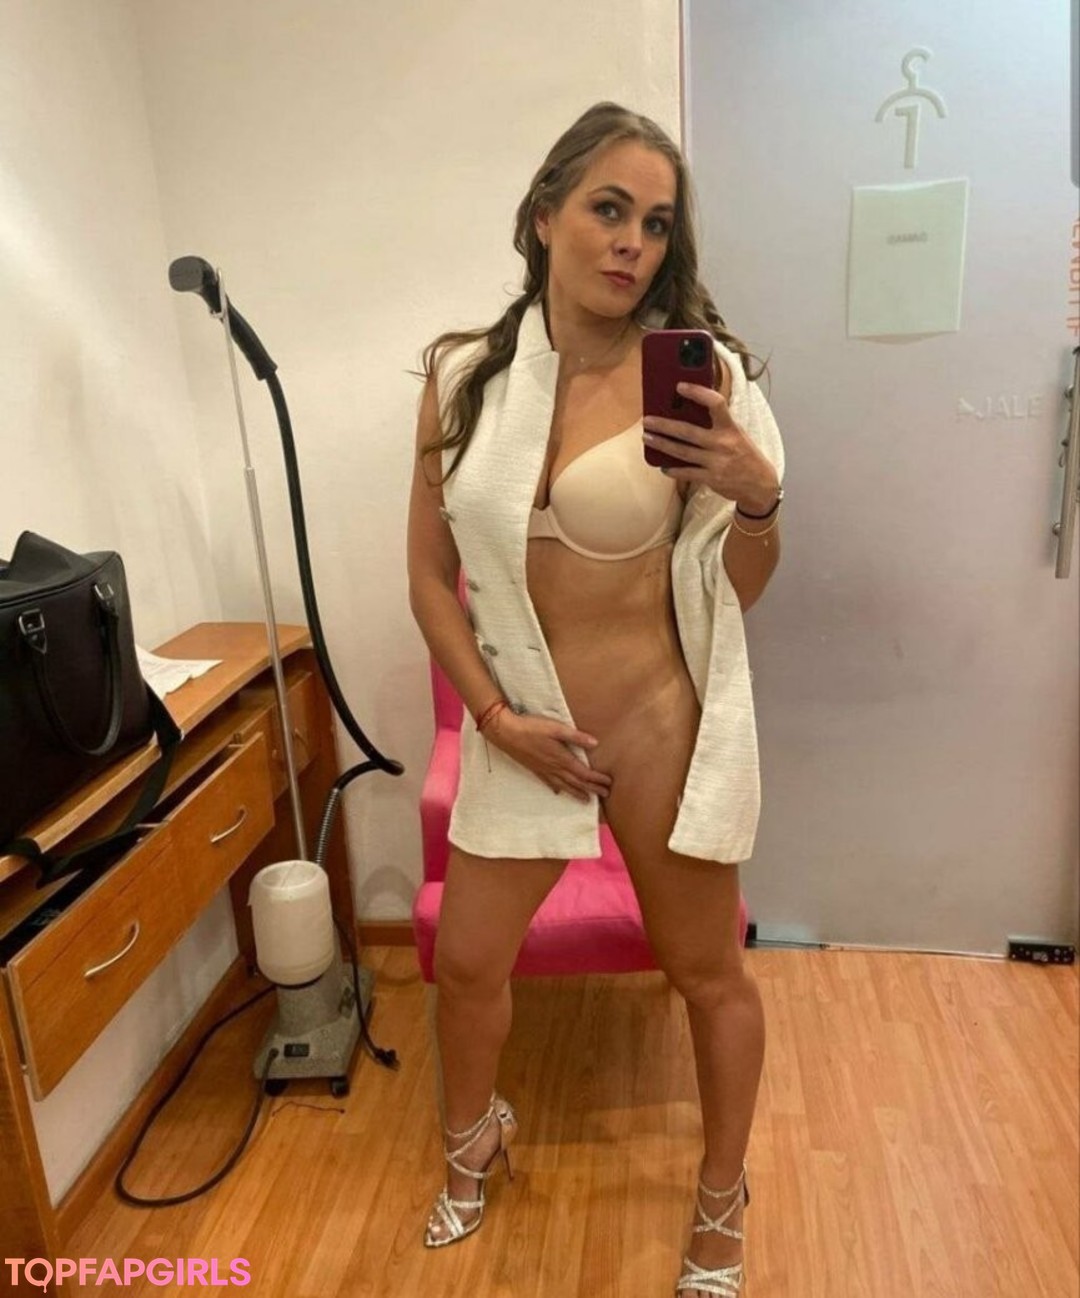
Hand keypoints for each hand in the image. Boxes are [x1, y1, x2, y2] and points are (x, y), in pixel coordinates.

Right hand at [485, 711, 612, 802]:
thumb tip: (595, 743)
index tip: (609, 783)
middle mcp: (554, 768)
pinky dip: (557, 788)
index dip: (597, 779)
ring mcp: (543, 770)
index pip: (584, 773)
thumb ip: (576, 737)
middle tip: (604, 795)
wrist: (506, 732)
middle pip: (576, 782)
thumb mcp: (556, 728)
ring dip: (577, 793)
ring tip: (586, 800)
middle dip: (591, 789)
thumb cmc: (532, 728)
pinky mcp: (534, 768)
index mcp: (562, 759)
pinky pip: (549, 782)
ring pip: (564, 786)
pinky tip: (558, 792)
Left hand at [642, 382, 778, 511]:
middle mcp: (723, 444)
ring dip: (662, 444)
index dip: (698, 393)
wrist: (761, 485)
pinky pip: (686, 473)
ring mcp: (716, 462)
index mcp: (731, 428)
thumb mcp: (737, 434)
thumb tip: (688, 412)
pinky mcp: (711, 479)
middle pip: (688, 431)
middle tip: (647, 420)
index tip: (680, 386)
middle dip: (664, 425)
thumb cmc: (745, 455)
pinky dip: (672, 469)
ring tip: (647, 437)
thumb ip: (718, 424)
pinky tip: (662, 465)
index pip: (716, 403)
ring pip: (682, 452)